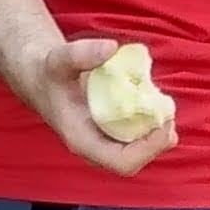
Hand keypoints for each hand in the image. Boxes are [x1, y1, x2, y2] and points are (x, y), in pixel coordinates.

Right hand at [8, 33, 177, 178]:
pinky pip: (137, 136)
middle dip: (157, 142)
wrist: (40, 75)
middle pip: (134, 161)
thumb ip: (81, 54)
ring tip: (164, 106)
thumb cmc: (48, 72)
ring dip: (157, 132)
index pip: (122, 162)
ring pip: (138, 150)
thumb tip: (110, 48)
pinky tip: (154, 101)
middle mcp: (94, 145)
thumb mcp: (59, 59)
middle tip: (169, 112)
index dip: (148, 149)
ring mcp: (103, 140)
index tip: (163, 123)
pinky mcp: (111, 130)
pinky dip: (151, 122)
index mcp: (81, 139)